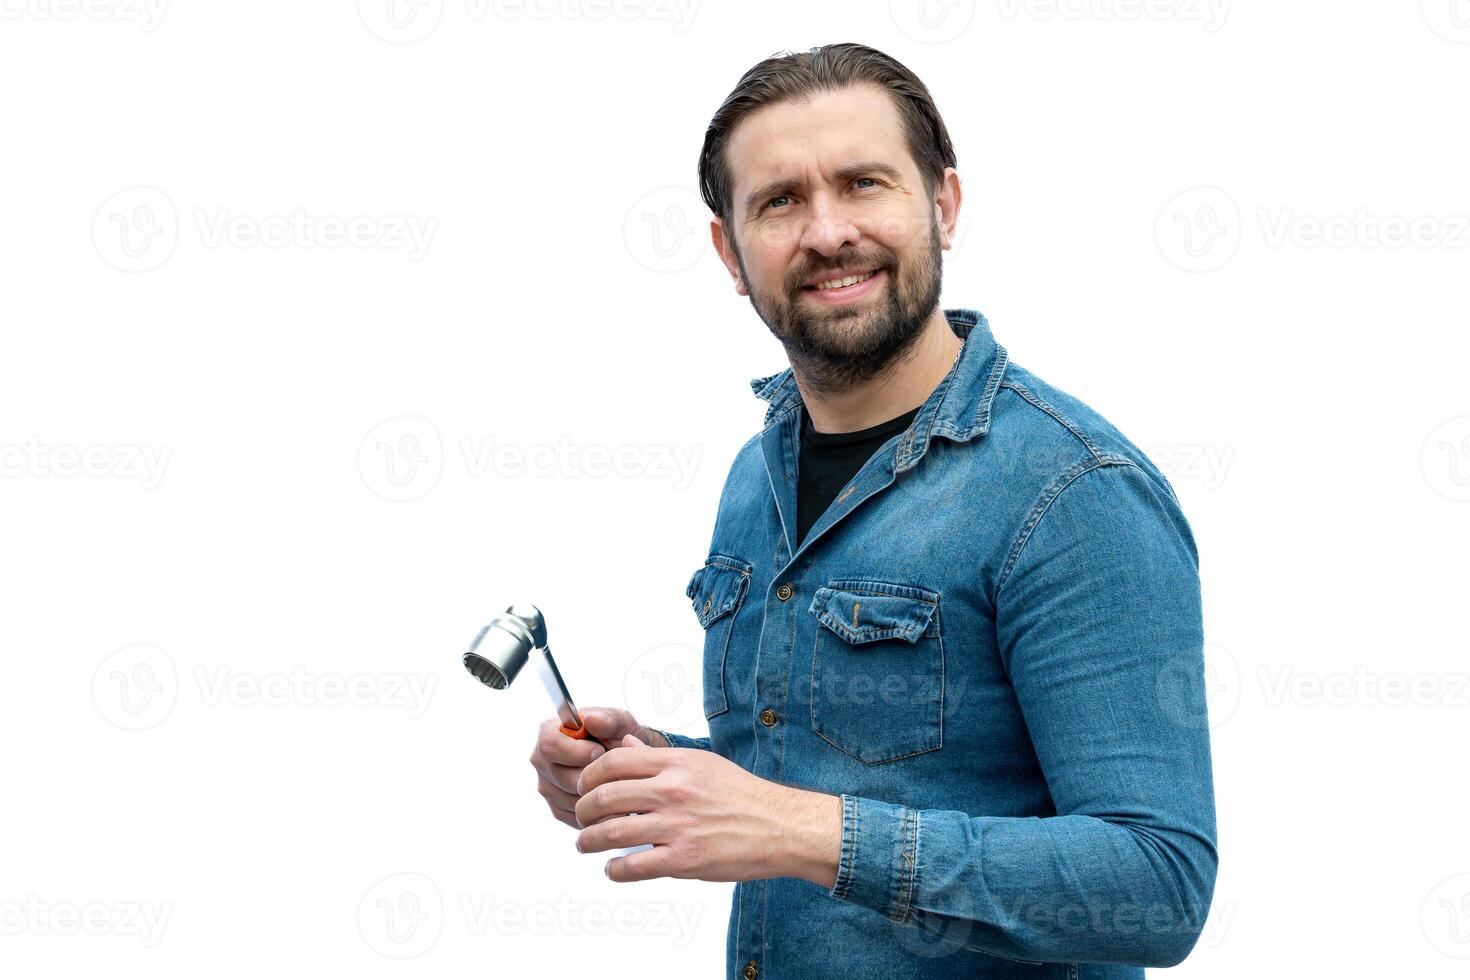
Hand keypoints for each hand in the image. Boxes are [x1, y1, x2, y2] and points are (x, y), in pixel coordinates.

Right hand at [529, 707, 668, 828]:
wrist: (628, 761)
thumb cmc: (620, 737)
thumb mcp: (621, 722)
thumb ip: (609, 719)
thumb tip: (592, 719)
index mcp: (549, 732)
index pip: (549, 745)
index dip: (576, 751)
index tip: (599, 750)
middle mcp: (541, 760)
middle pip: (559, 776)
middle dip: (590, 774)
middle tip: (609, 767)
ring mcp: (546, 786)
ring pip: (568, 798)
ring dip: (594, 791)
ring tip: (608, 778)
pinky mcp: (557, 808)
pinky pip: (574, 814)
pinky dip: (594, 807)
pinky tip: (604, 791)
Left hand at [574, 733, 840, 885]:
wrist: (779, 826)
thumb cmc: (741, 794)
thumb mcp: (701, 763)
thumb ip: (659, 757)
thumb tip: (626, 743)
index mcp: (676, 764)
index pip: (614, 762)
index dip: (589, 776)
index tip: (584, 787)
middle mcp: (673, 791)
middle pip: (605, 796)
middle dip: (583, 810)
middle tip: (581, 818)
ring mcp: (677, 826)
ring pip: (611, 833)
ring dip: (588, 841)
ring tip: (585, 845)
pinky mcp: (684, 860)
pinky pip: (633, 867)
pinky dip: (614, 870)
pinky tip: (613, 868)